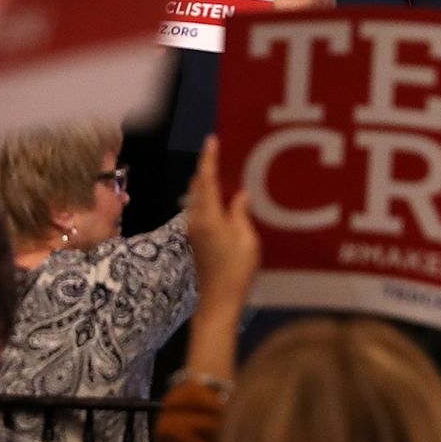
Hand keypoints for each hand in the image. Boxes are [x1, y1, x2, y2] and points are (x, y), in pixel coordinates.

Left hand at [185, 137, 258, 312]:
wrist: (218, 300)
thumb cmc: (236, 270)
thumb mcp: (247, 240)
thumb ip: (241, 214)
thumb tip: (240, 195)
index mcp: (208, 217)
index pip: (206, 181)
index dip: (209, 160)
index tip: (212, 141)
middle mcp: (195, 220)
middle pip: (198, 187)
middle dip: (207, 169)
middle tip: (223, 154)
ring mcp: (193, 230)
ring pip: (197, 199)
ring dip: (208, 184)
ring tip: (227, 173)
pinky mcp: (196, 239)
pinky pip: (201, 210)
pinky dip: (210, 199)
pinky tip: (225, 200)